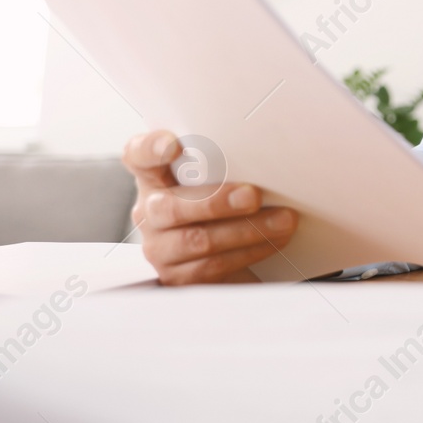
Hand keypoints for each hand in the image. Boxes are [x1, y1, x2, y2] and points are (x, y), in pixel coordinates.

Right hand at [123, 130, 297, 284]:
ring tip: (284, 220)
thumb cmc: (225, 198)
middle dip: (215, 202)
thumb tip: (269, 156)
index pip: (138, 156)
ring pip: (197, 241)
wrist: (229, 248)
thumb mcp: (219, 176)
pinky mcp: (178, 277)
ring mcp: (160, 247)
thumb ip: (225, 164)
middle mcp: (149, 211)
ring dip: (247, 230)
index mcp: (154, 177)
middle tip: (253, 196)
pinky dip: (250, 251)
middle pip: (169, 208)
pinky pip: (214, 266)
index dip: (150, 149)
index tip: (173, 144)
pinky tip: (274, 241)